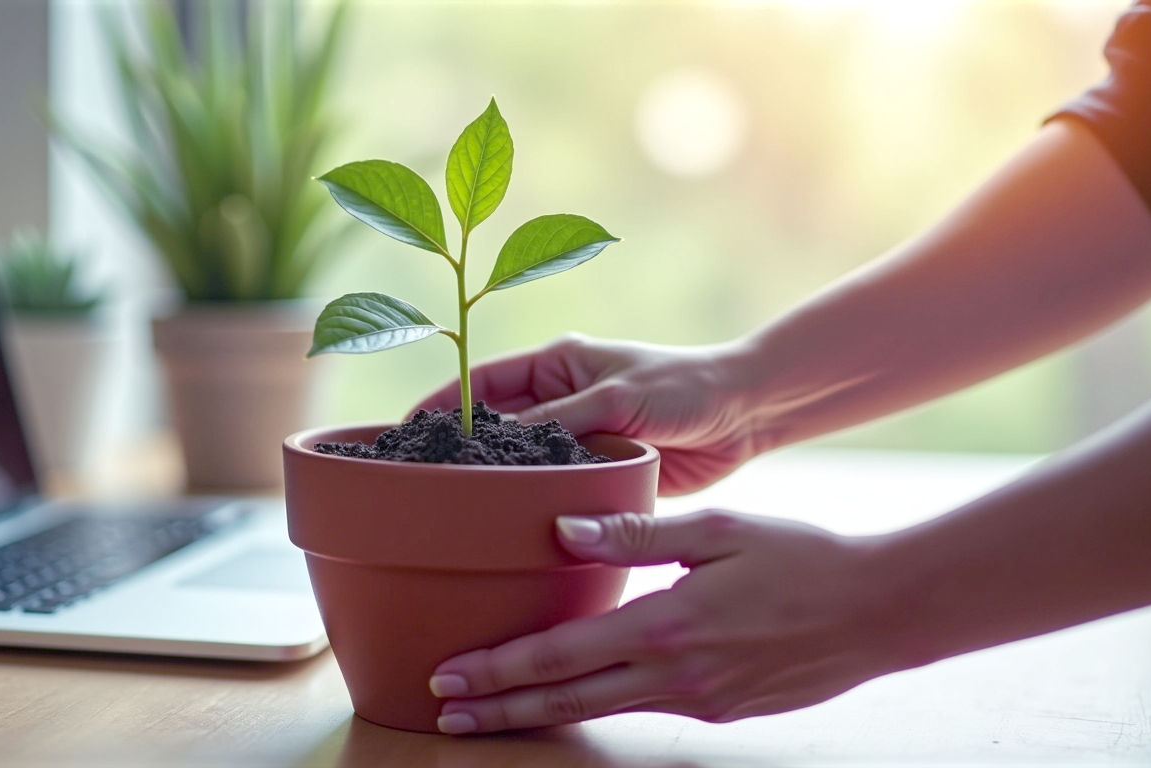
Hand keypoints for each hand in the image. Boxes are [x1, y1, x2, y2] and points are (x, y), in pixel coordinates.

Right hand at [411, 334, 763, 493]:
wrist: (745, 415)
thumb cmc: (684, 387)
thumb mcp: (617, 398)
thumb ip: (559, 421)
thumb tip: (497, 443)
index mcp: (556, 363)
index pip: (482, 381)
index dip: (442, 404)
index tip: (406, 432)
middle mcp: (559, 399)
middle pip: (494, 425)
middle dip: (461, 449)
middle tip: (423, 481)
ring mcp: (577, 437)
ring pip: (522, 462)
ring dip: (497, 481)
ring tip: (456, 509)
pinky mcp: (598, 471)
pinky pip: (554, 488)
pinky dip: (534, 503)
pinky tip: (510, 526)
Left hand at [427, 509, 899, 732]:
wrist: (882, 611)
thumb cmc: (802, 557)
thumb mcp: (719, 529)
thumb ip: (637, 532)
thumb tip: (562, 528)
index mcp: (666, 627)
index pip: (561, 655)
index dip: (499, 669)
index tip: (448, 676)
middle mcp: (676, 677)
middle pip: (566, 700)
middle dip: (499, 708)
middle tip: (443, 711)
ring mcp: (699, 703)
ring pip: (600, 712)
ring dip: (540, 713)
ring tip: (490, 716)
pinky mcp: (721, 711)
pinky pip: (644, 708)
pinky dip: (598, 704)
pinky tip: (576, 693)